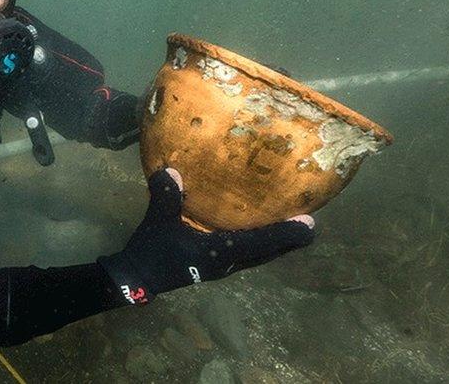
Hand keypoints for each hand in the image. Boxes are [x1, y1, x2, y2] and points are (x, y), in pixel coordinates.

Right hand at [98, 168, 314, 304]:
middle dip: (289, 239)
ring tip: (292, 226)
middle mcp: (228, 263)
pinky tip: (260, 229)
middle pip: (268, 253)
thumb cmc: (152, 251)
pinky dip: (261, 243)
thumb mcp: (157, 221)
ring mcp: (223, 267)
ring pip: (260, 256)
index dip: (285, 234)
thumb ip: (165, 196)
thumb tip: (172, 170)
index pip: (260, 243)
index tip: (310, 224)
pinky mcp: (216, 265)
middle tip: (309, 223)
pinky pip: (248, 254)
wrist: (137, 278)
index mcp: (219, 253)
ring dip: (277, 242)